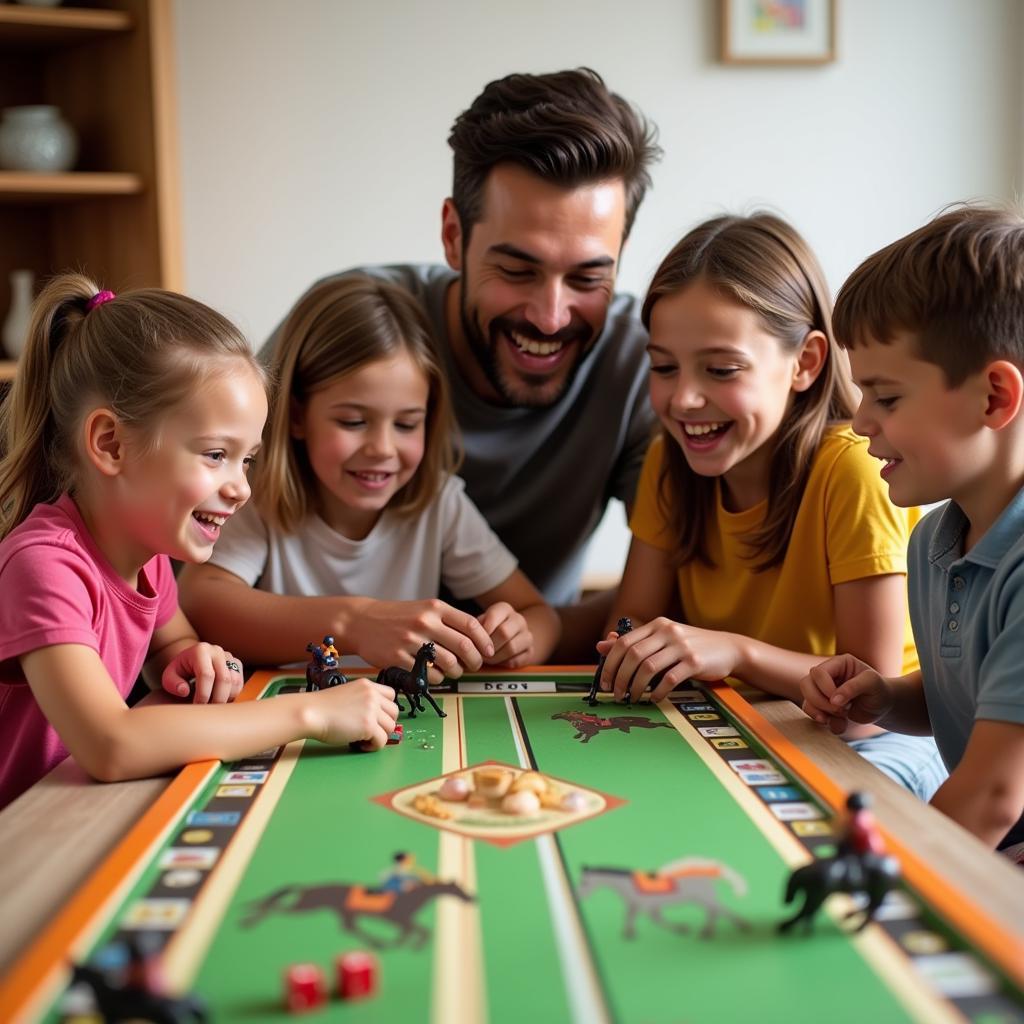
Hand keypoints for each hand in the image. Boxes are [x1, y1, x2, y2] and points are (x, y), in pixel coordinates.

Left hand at [162, 644, 243, 703]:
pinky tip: (221, 700)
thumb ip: (172, 684)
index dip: (203, 694)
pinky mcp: (237, 664)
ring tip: (213, 706)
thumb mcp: (169, 676)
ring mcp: (229, 657)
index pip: (207, 675)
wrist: (191, 660)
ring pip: (235, 681)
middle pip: (224, 678)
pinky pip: (239, 682)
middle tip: (208, 711)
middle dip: (217, 699)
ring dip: (226, 698)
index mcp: (200, 651)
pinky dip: (232, 694)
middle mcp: (217, 651)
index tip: (197, 706)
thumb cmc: (180, 670)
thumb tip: (185, 691)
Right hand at [312, 679, 398, 750]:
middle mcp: (372, 695)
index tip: (377, 718)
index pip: (391, 695)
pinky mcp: (369, 726)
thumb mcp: (347, 694)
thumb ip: (363, 700)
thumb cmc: (323, 707)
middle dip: (384, 724)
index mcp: (367, 685)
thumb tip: (375, 716)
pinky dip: (373, 746)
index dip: (385, 709)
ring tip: (363, 739)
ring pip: (390, 727)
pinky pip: (382, 741)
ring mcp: (372, 710)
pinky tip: (360, 744)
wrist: (311, 713)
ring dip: (379, 736)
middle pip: (394, 712)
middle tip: (371, 731)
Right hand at [351, 599, 494, 682]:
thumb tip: (477, 640)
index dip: (485, 641)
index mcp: (435, 608)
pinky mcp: (399, 658)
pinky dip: (437, 678)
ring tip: (455, 671)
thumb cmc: (398, 617)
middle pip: (464, 647)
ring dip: (457, 672)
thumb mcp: (424, 609)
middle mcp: (425, 622)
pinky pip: (429, 674)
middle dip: (475, 661)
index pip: (471, 625)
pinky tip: (435, 674)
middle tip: (475, 666)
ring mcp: (411, 641)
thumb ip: (448, 621)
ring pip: (449, 663)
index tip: (489, 651)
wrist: (362, 621)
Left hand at [478, 602, 534, 667]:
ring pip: (511, 647)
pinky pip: (517, 660)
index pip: (493, 616)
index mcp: (504, 609)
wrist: (510, 637)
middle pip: (504, 632)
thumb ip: (475, 628)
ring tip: (486, 660)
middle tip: (479, 654)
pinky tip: (497, 662)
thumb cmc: (488, 631)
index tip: (475, 641)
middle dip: (488, 647)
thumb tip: (470, 640)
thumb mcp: (480, 623)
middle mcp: (518, 619)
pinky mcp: (530, 651)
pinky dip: (504, 664)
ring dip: (495, 657)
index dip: (482, 631)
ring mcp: (527, 635)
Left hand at [596, 617, 743, 702]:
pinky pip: (669, 679)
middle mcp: (667, 632)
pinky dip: (657, 692)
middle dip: (619, 678)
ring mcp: (682, 646)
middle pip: (633, 655)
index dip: (609, 663)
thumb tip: (602, 645)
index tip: (605, 681)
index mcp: (657, 625)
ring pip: (648, 668)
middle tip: (616, 694)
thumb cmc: (691, 646)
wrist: (728, 648)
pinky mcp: (695, 662)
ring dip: (635, 687)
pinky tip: (653, 698)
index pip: (624, 642)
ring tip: (632, 698)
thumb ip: (634, 642)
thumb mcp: (663, 639)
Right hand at [799, 654, 893, 734]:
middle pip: (806, 684)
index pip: (818, 673)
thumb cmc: (879, 690)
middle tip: (840, 711)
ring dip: (820, 713)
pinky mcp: (822, 704)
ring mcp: (822, 689)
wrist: (882, 706)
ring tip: (842, 717)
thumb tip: (833, 700)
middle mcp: (826, 674)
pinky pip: (812, 712)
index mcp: (838, 664)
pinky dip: (825, 722)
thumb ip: (853, 687)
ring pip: (806, 699)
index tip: (841, 702)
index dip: (825, 688)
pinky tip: (841, 724)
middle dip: (820, 701)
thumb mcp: (872, 683)